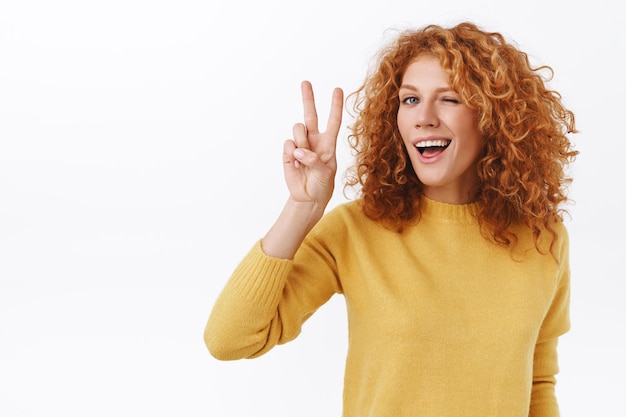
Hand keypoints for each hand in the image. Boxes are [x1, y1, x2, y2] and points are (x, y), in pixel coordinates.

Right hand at [283, 81, 343, 207]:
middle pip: (310, 115)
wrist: (308, 198)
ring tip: (304, 159)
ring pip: (298, 129)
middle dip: (308, 98)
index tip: (337, 89)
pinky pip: (289, 144)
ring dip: (301, 141)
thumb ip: (315, 160)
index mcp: (328, 143)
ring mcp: (300, 145)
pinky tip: (296, 165)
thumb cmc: (322, 185)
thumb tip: (299, 151)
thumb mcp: (325, 173)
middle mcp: (314, 140)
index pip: (333, 121)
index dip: (335, 105)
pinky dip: (292, 154)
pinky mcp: (288, 152)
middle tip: (305, 82)